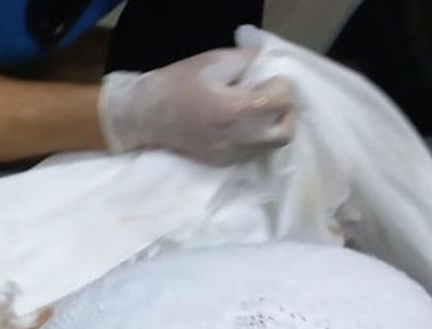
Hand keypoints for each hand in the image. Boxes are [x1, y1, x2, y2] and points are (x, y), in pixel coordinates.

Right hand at [98, 48, 294, 163]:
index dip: (281, 87)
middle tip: (271, 99)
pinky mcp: (221, 163)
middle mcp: (235, 139)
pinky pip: (251, 153)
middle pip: (284, 134)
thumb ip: (247, 61)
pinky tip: (241, 123)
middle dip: (286, 114)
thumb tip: (269, 65)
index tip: (268, 79)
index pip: (280, 103)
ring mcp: (229, 155)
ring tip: (255, 110)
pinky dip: (255, 137)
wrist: (145, 116)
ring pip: (269, 146)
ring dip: (271, 127)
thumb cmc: (176, 84)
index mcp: (233, 111)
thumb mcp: (213, 61)